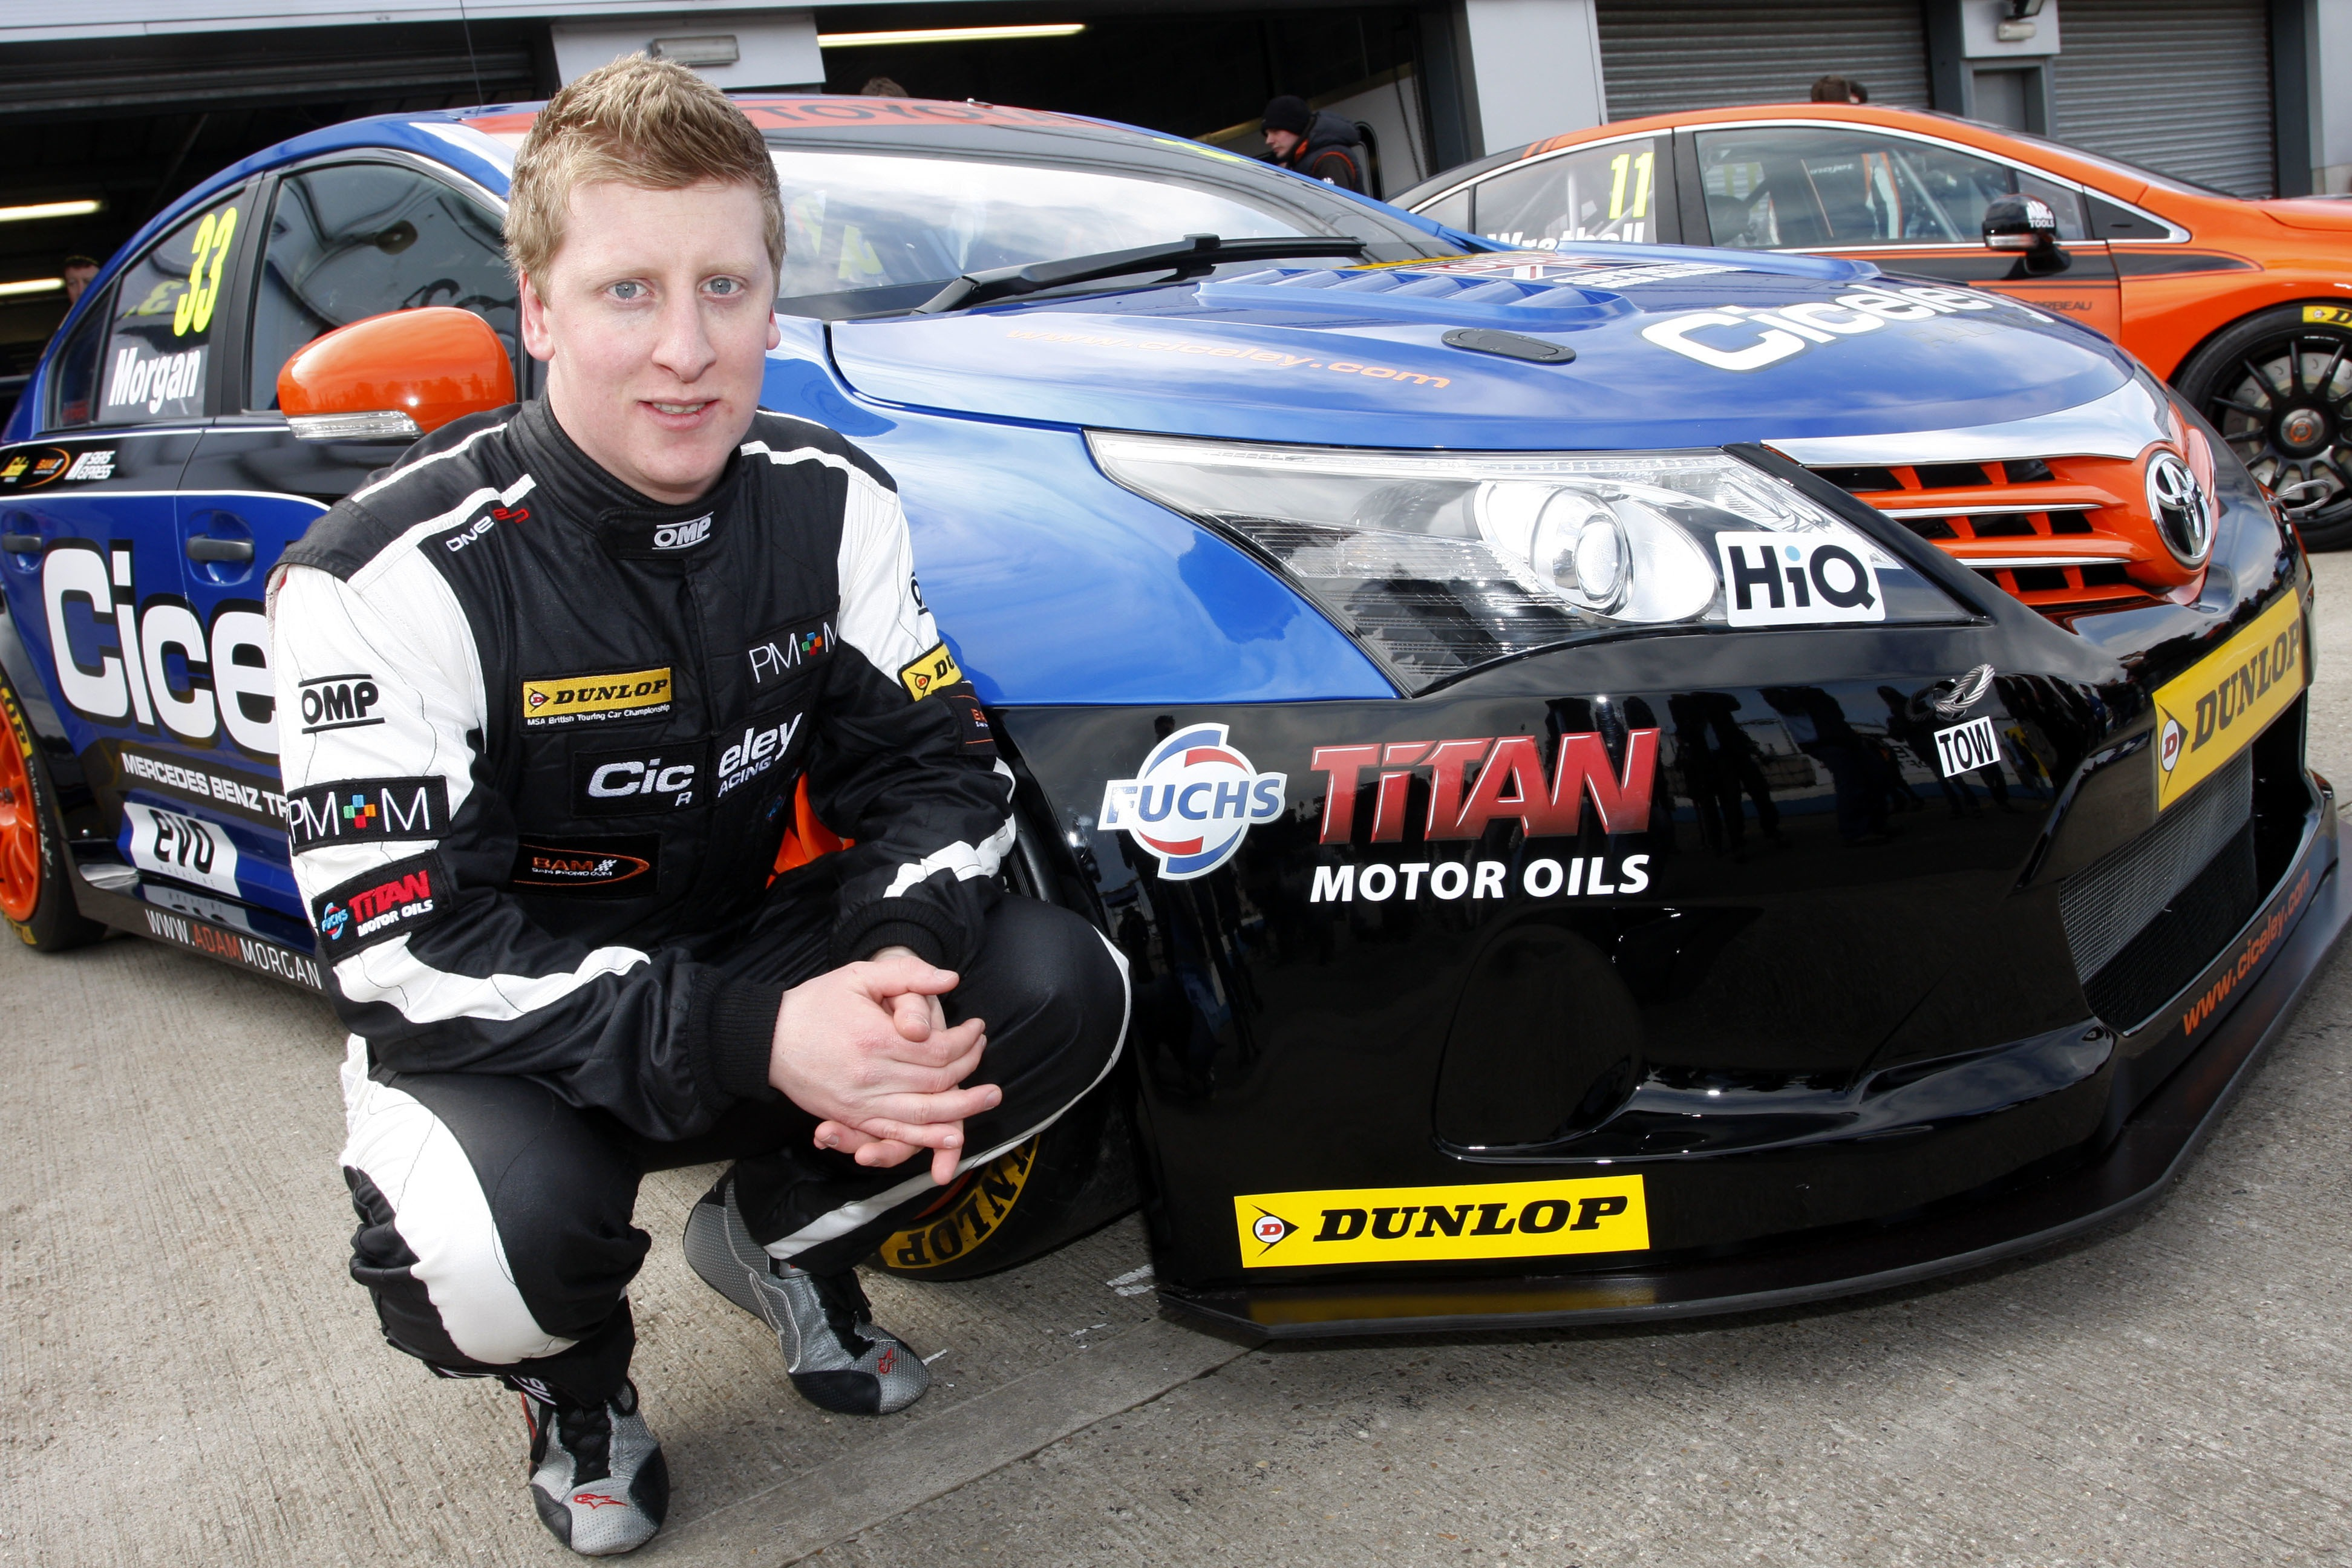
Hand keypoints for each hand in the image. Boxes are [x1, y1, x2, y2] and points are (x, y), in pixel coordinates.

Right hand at [769, 950, 992, 1185]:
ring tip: (988, 1099)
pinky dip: (926, 1138)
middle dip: (970, 1069)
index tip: (976, 1028)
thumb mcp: (860, 975)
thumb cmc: (816, 1003)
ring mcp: (861, 1103)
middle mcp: (872, 1076)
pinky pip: (896, 1134)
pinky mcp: (852, 1118)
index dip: (965, 1041)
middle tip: (985, 1053)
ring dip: (962, 1109)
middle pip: (937, 1082)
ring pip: (923, 1114)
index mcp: (876, 1038)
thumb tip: (950, 980)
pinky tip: (950, 1136)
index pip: (938, 1049)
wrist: (767, 1039)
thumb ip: (907, 974)